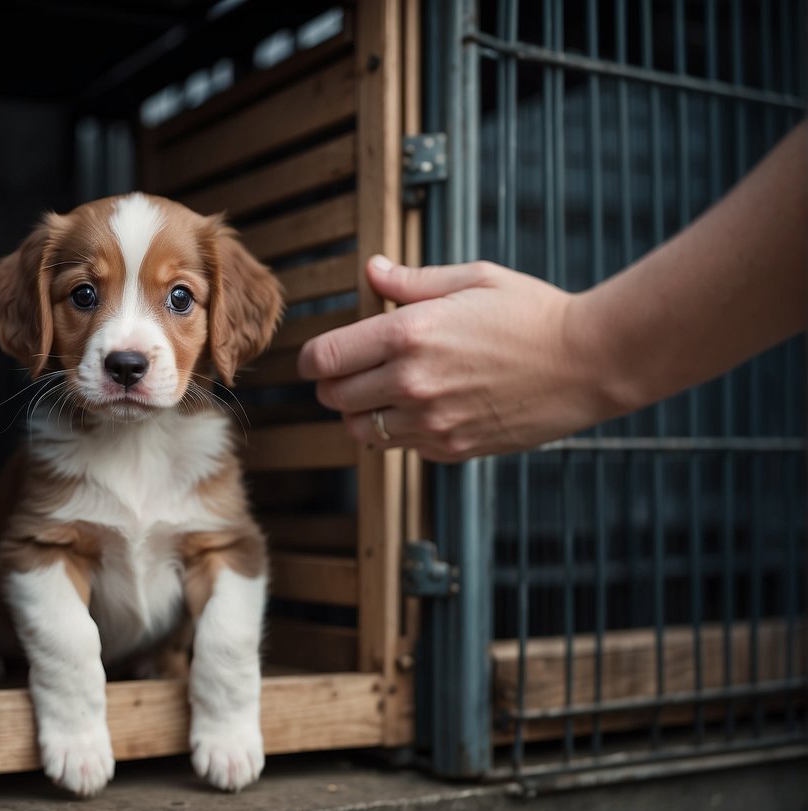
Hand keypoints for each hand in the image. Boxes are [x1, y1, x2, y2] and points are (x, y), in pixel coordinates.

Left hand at [297, 256, 612, 461]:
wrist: (589, 362)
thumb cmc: (532, 312)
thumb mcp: (471, 278)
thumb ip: (410, 281)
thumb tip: (370, 271)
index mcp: (408, 334)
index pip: (323, 359)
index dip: (311, 359)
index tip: (317, 357)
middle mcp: (412, 382)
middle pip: (333, 398)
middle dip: (333, 384)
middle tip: (352, 371)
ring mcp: (431, 422)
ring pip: (359, 431)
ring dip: (360, 414)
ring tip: (382, 393)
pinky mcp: (452, 448)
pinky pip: (400, 448)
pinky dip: (398, 433)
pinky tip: (423, 408)